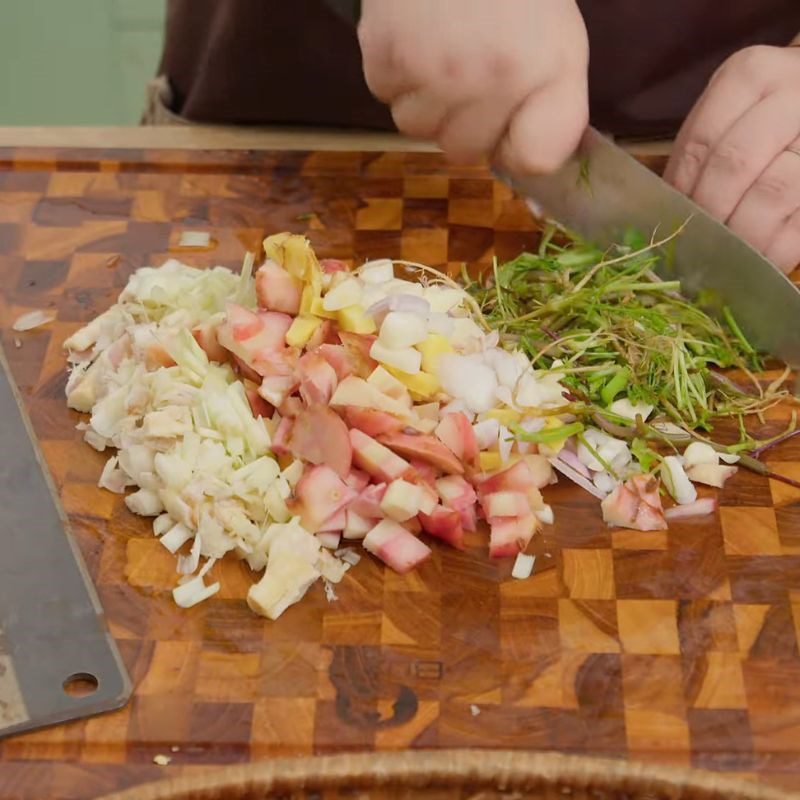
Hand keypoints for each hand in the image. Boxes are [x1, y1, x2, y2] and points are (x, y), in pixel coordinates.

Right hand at [358, 0, 588, 174]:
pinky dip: (394, 71)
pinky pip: (384, 95)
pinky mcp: (385, 55)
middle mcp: (492, 77)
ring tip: (438, 44)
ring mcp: (434, 70)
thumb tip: (521, 163)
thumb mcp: (557, 36)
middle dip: (464, 120)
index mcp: (549, 68)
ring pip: (416, 128)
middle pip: (463, 151)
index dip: (520, 144)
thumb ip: (551, 105)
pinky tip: (413, 33)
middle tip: (469, 63)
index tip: (514, 119)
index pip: (537, 159)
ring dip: (424, 97)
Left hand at [664, 45, 799, 272]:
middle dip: (708, 213)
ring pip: (772, 193)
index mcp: (750, 76)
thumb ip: (698, 152)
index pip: (701, 141)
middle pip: (733, 165)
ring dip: (740, 236)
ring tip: (722, 259)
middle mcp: (792, 94)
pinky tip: (758, 262)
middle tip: (693, 245)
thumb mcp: (728, 112)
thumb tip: (664, 213)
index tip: (670, 221)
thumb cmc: (762, 116)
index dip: (681, 189)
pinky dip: (776, 249)